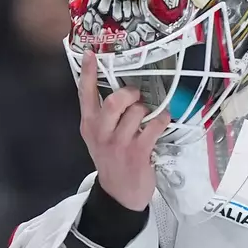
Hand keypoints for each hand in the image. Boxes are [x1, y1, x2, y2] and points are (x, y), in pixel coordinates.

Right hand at [78, 50, 170, 210]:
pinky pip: (154, 126)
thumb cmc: (112, 159)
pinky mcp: (138, 152)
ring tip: (149, 118)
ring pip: (137, 112)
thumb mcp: (100, 137)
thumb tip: (121, 88)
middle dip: (129, 93)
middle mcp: (101, 133)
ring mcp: (119, 144)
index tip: (91, 53)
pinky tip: (161, 123)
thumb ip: (104, 115)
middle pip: (114, 102)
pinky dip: (162, 120)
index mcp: (89, 125)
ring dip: (148, 110)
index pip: (85, 94)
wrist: (119, 194)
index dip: (89, 73)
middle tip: (136, 96)